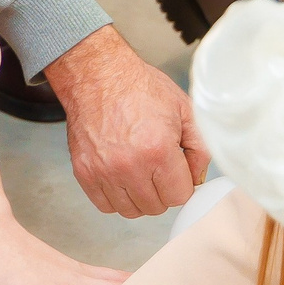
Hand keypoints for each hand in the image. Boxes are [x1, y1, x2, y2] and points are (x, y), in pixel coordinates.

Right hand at [43, 25, 209, 217]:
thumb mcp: (183, 108)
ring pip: (131, 210)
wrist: (97, 74)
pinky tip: (121, 175)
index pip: (180, 196)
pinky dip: (115, 196)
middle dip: (162, 190)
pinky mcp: (84, 172)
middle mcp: (129, 166)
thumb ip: (200, 147)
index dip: (182, 183)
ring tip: (139, 171)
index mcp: (158, 150)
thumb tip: (197, 177)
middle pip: (156, 207)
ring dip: (139, 196)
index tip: (177, 170)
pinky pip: (105, 205)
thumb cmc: (139, 87)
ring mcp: (103, 171)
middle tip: (158, 167)